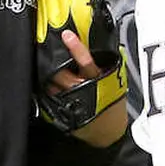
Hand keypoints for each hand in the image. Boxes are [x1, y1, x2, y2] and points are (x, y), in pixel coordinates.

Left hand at [50, 31, 126, 146]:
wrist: (109, 130)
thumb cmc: (113, 103)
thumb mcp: (115, 81)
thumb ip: (105, 64)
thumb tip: (96, 44)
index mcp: (99, 80)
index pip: (86, 62)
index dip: (76, 48)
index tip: (67, 35)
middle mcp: (83, 90)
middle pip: (62, 72)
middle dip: (56, 64)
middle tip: (54, 56)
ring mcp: (71, 101)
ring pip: (52, 85)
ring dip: (49, 77)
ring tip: (53, 73)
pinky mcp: (63, 110)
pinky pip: (49, 97)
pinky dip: (48, 90)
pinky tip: (52, 88)